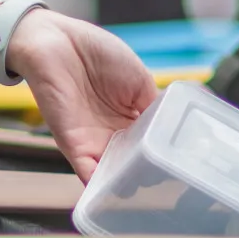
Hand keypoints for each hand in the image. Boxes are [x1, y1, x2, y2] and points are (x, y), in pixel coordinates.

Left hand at [5, 10, 156, 181]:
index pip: (149, 146)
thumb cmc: (98, 53)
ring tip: (146, 195)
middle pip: (132, 165)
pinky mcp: (73, 144)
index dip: (162, 157)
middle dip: (146, 178)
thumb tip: (171, 130)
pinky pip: (87, 172)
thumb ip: (154, 107)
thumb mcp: (139, 79)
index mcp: (131, 117)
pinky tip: (115, 194)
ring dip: (126, 186)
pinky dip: (100, 185)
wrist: (58, 41)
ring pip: (113, 174)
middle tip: (166, 188)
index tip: (180, 169)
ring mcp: (93, 141)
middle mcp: (113, 133)